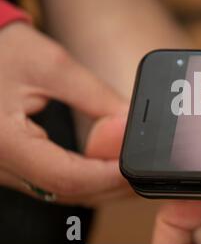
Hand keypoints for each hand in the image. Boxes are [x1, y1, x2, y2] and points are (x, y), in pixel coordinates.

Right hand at [0, 22, 129, 205]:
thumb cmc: (2, 52)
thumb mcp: (53, 67)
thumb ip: (96, 97)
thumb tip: (132, 122)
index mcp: (4, 142)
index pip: (65, 176)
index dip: (107, 176)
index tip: (137, 168)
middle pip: (67, 191)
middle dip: (111, 185)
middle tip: (144, 171)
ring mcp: (4, 170)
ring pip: (62, 192)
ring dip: (101, 184)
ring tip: (132, 167)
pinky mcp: (12, 166)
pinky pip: (53, 182)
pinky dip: (85, 178)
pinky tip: (107, 166)